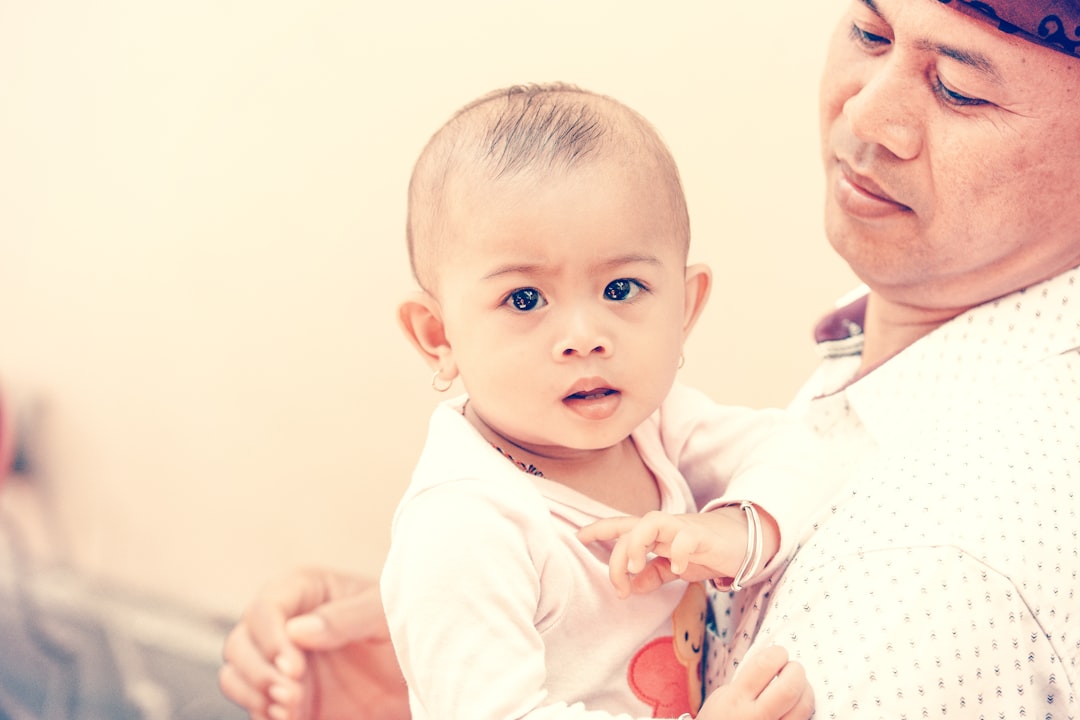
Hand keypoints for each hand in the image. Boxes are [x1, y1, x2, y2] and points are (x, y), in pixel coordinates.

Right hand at [218, 567, 408, 719]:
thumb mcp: (386, 614)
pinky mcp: (286, 699)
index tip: (295, 668)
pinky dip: (264, 716)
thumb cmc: (407, 629)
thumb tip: (297, 630)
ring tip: (290, 711)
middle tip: (292, 696)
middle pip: (239, 643)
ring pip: (236, 676)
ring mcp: (281, 663)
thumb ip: (346, 617)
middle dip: (258, 672)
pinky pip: (257, 708)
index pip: (266, 608)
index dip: (271, 639)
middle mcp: (284, 625)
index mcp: (305, 591)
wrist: (423, 676)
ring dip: (255, 696)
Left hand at [578, 506, 776, 597]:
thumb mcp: (675, 567)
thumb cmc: (704, 550)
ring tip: (638, 569)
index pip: (621, 526)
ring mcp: (682, 528)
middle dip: (617, 557)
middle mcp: (664, 527)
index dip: (598, 529)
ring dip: (637, 545)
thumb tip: (631, 588)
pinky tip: (677, 568)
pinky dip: (677, 552)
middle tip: (620, 587)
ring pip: (650, 522)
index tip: (579, 537)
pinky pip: (685, 538)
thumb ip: (654, 574)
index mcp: (654, 535)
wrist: (742, 540)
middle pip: (629, 529)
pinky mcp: (702, 536)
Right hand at [697, 645, 812, 719]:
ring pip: (804, 708)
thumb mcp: (722, 696)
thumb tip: (774, 662)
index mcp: (736, 699)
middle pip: (790, 688)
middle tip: (793, 668)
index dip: (777, 654)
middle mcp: (755, 718)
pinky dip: (804, 709)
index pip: (765, 666)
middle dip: (796, 671)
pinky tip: (797, 705)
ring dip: (806, 690)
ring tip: (799, 687)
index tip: (779, 654)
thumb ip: (747, 680)